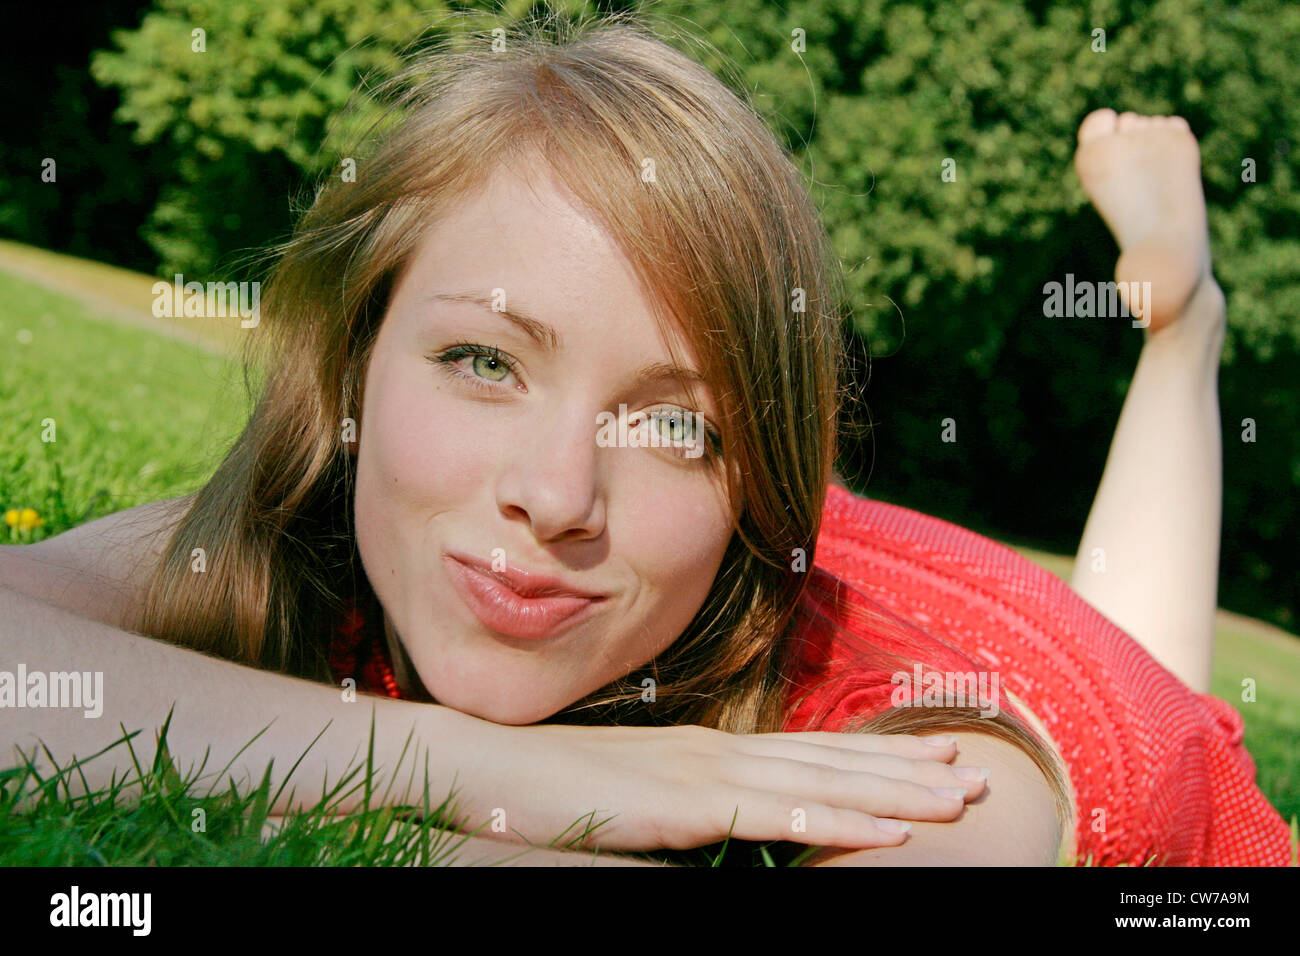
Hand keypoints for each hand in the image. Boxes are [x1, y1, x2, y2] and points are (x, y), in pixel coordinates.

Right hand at [449, 721, 986, 852]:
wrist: (488, 763)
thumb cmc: (552, 783)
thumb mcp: (633, 796)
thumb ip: (685, 806)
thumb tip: (726, 822)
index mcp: (708, 752)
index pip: (808, 751)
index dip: (875, 754)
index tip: (932, 753)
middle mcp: (719, 752)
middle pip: (831, 760)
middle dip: (909, 766)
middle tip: (977, 770)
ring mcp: (706, 773)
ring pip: (824, 782)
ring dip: (899, 790)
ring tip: (962, 796)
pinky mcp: (687, 805)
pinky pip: (781, 816)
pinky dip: (843, 820)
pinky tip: (892, 829)